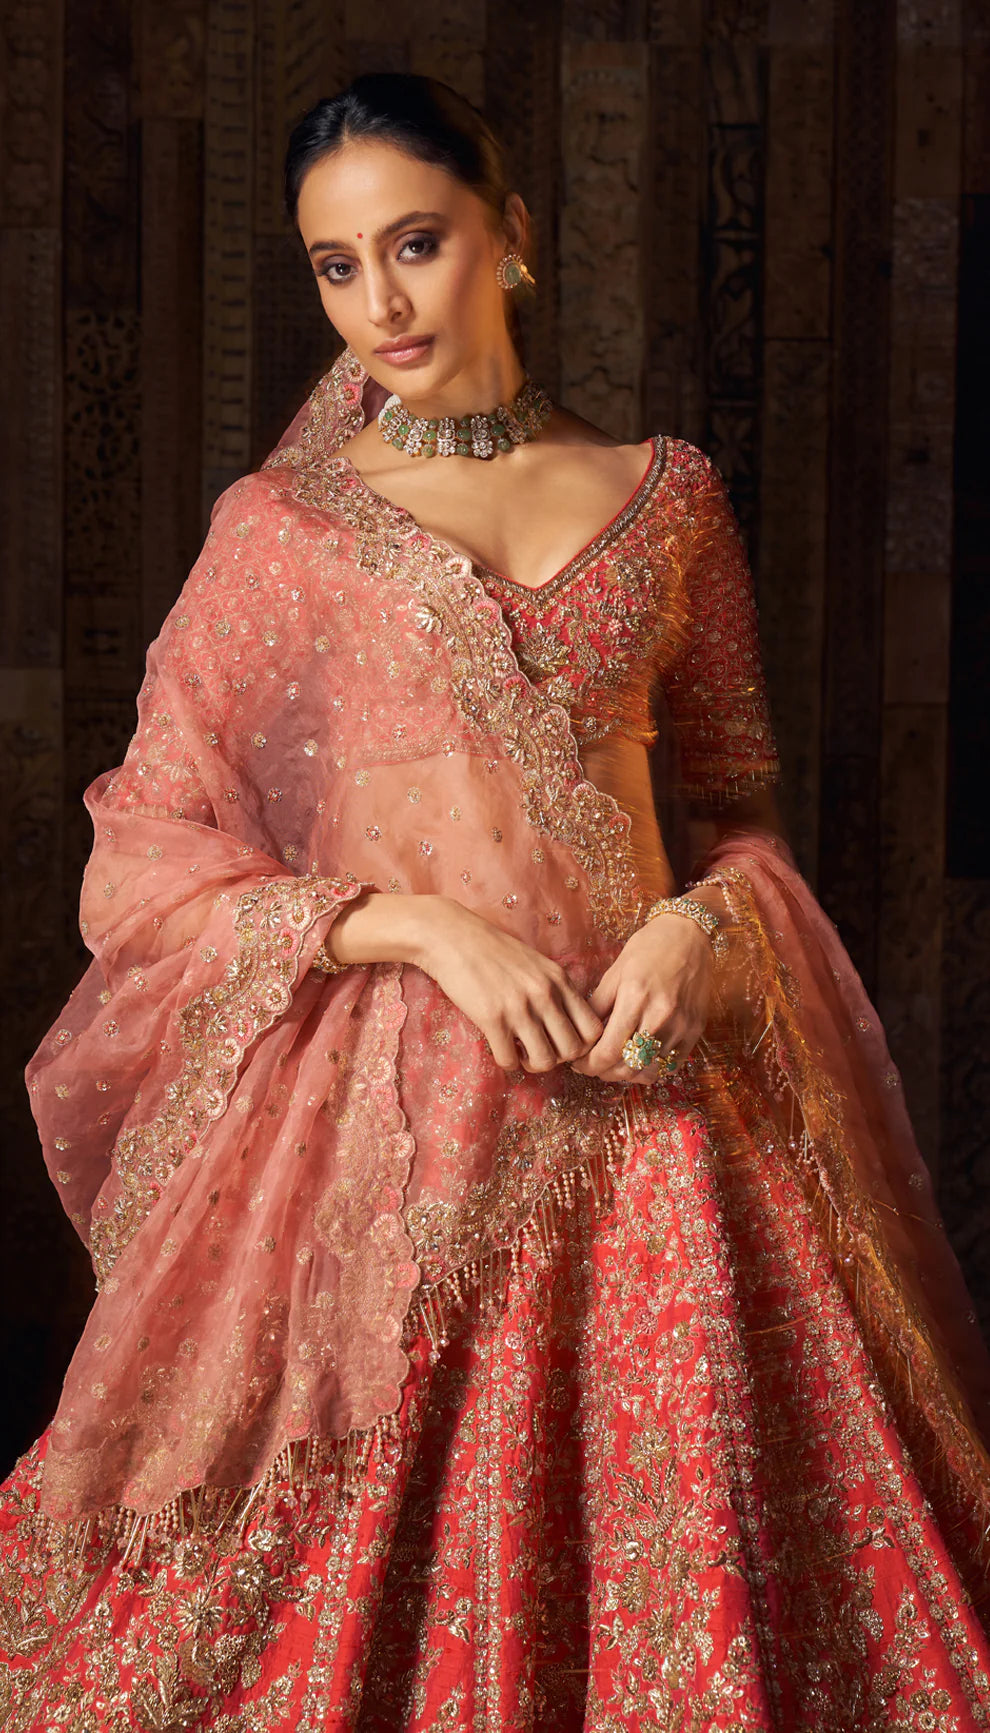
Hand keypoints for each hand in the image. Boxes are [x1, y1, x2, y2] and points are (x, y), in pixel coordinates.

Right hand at [408, 896, 604, 1073]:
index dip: (582, 1045)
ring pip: (545, 1061)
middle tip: (540, 1049)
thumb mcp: (537, 964)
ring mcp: (519, 1007)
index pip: (593, 1028)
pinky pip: (510, 1060)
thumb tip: (568, 1023)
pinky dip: (507, 1062)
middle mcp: (545, 994)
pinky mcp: (491, 1018)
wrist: (454, 938)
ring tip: (520, 1051)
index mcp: (559, 980)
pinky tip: (500, 1048)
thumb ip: (556, 989)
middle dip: (558, 1058)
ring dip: (532, 1063)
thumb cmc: (493, 952)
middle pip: (572, 1050)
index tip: (563, 1043)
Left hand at [568, 913, 713, 1084]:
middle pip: (626, 1068)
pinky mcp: (695, 1030)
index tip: (580, 1062)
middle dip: (604, 1072)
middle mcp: (660, 1016)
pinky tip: (641, 1056)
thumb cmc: (648, 948)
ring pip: (649, 1072)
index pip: (607, 1053)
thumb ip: (598, 1006)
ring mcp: (681, 1026)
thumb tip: (582, 1037)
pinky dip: (652, 1068)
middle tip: (594, 1064)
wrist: (689, 935)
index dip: (588, 1065)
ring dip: (628, 1073)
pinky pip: (670, 1066)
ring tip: (616, 1062)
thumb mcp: (615, 972)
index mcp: (634, 998)